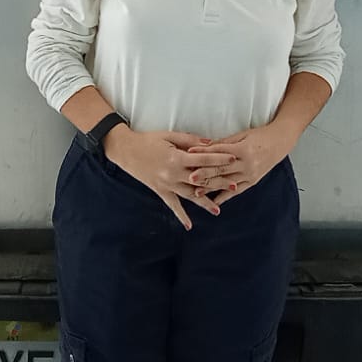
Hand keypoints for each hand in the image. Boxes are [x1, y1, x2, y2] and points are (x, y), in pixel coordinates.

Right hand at [104, 127, 238, 228]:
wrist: (126, 151)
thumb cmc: (148, 140)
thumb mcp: (169, 135)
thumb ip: (190, 140)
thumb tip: (210, 143)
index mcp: (177, 158)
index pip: (203, 159)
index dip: (219, 158)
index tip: (233, 159)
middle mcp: (173, 174)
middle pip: (200, 179)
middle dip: (218, 182)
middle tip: (234, 185)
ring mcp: (166, 185)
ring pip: (189, 195)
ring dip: (204, 202)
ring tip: (218, 210)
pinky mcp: (160, 191)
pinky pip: (172, 205)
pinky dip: (180, 216)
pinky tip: (189, 226)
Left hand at [187, 123, 292, 206]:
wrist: (280, 142)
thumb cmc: (260, 135)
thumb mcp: (242, 135)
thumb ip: (224, 143)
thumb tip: (204, 147)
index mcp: (243, 150)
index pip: (219, 153)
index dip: (203, 154)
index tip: (189, 154)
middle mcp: (247, 164)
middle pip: (222, 170)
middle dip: (204, 174)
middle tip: (189, 177)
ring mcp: (250, 174)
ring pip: (227, 183)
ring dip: (211, 188)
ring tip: (196, 192)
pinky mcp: (253, 181)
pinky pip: (237, 191)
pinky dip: (225, 196)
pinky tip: (214, 201)